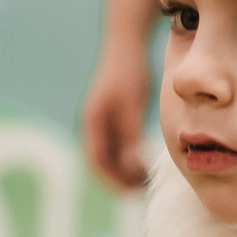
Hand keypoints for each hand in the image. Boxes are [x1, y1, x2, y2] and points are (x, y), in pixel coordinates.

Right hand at [81, 40, 152, 191]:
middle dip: (118, 178)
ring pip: (108, 154)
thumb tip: (132, 165)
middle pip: (101, 161)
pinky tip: (143, 158)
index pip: (98, 161)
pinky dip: (126, 156)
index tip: (132, 192)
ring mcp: (99, 120)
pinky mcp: (109, 116)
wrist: (125, 44)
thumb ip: (130, 135)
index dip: (113, 180)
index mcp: (93, 122)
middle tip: (140, 191)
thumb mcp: (132, 106)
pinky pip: (114, 144)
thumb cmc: (130, 73)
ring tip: (144, 178)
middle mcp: (92, 124)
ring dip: (122, 168)